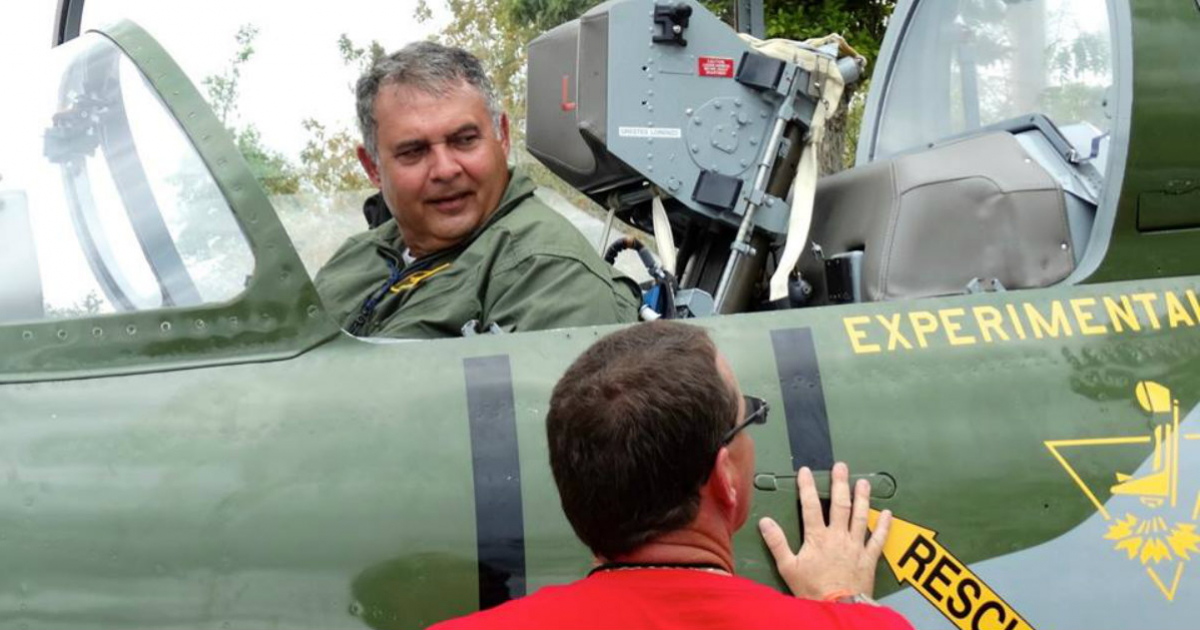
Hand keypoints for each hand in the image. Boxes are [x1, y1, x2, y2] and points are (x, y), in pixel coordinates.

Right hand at [758, 462, 890, 599]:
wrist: (838, 608)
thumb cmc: (812, 589)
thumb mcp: (787, 567)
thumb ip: (777, 543)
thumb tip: (764, 521)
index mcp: (817, 537)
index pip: (810, 506)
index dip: (807, 487)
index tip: (806, 471)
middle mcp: (838, 536)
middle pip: (840, 505)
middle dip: (840, 484)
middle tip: (841, 467)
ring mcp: (856, 545)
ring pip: (861, 516)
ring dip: (863, 498)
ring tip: (863, 483)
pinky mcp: (869, 558)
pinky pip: (879, 539)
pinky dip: (884, 526)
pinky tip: (888, 513)